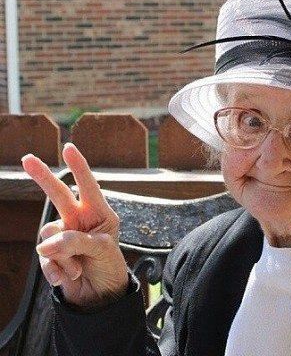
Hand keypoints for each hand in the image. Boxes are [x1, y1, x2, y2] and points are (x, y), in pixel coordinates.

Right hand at [22, 143, 128, 308]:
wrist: (101, 296)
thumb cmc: (111, 266)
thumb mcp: (103, 251)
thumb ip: (77, 242)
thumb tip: (45, 244)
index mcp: (99, 213)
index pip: (89, 186)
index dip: (79, 167)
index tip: (69, 148)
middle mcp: (79, 220)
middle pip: (58, 195)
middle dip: (43, 176)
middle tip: (27, 158)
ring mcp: (63, 236)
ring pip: (48, 235)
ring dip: (62, 255)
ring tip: (80, 268)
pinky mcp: (51, 254)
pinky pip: (44, 257)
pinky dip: (55, 269)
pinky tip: (68, 277)